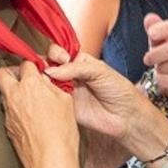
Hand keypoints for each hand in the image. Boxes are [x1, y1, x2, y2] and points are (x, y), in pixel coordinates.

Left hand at [0, 60, 81, 167]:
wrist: (50, 160)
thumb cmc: (61, 132)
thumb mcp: (65, 101)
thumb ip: (52, 85)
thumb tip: (45, 80)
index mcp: (30, 85)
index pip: (26, 64)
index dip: (33, 66)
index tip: (37, 70)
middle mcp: (14, 96)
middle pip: (2, 74)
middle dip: (11, 72)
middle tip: (23, 78)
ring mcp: (8, 112)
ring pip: (3, 93)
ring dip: (13, 92)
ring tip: (28, 99)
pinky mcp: (7, 126)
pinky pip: (8, 110)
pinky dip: (15, 109)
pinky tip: (29, 116)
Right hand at [44, 45, 159, 141]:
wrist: (125, 115)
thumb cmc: (119, 90)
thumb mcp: (99, 71)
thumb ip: (76, 68)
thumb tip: (52, 70)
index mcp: (79, 62)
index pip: (59, 52)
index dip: (56, 53)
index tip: (61, 58)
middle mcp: (70, 75)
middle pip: (48, 65)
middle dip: (45, 64)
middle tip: (48, 70)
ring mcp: (65, 90)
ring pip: (45, 81)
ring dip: (42, 79)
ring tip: (47, 81)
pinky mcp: (63, 105)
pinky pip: (49, 99)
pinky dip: (45, 95)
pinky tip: (48, 93)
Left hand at [142, 14, 167, 103]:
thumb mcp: (159, 40)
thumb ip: (155, 28)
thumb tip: (149, 18)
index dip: (166, 28)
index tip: (151, 33)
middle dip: (157, 54)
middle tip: (147, 59)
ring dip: (161, 68)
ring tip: (157, 70)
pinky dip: (166, 80)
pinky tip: (161, 79)